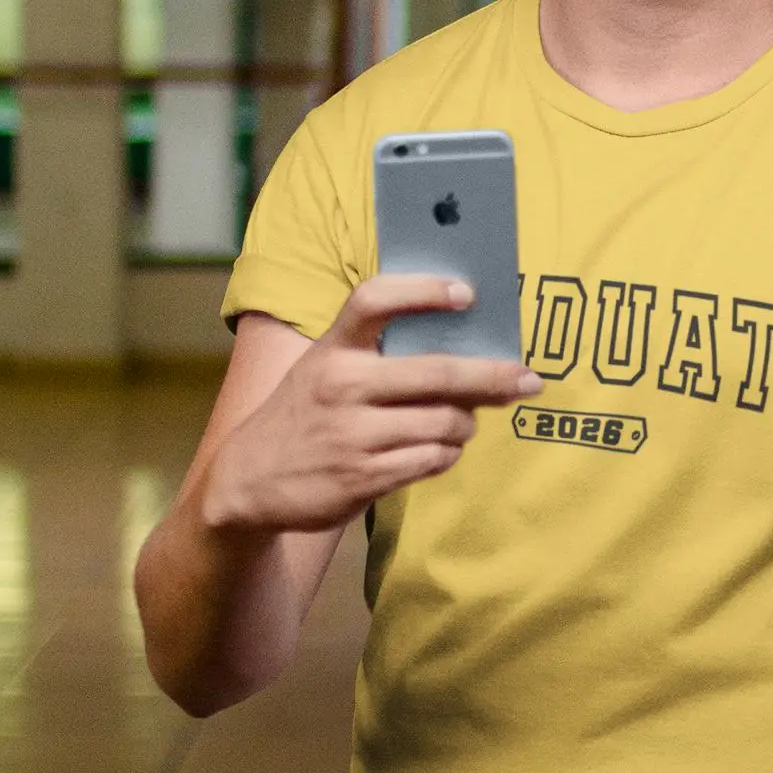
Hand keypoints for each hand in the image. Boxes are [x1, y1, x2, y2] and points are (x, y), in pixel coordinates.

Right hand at [201, 274, 540, 534]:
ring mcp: (353, 434)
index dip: (424, 291)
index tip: (466, 294)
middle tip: (527, 379)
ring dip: (465, 425)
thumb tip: (463, 348)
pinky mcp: (363, 476)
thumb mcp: (322, 371)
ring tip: (461, 424)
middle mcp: (342, 386)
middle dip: (493, 376)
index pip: (375, 300)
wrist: (245, 482)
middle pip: (438, 371)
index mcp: (332, 349)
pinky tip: (440, 449)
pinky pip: (432, 459)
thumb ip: (376, 355)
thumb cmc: (303, 416)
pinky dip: (446, 453)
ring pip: (445, 422)